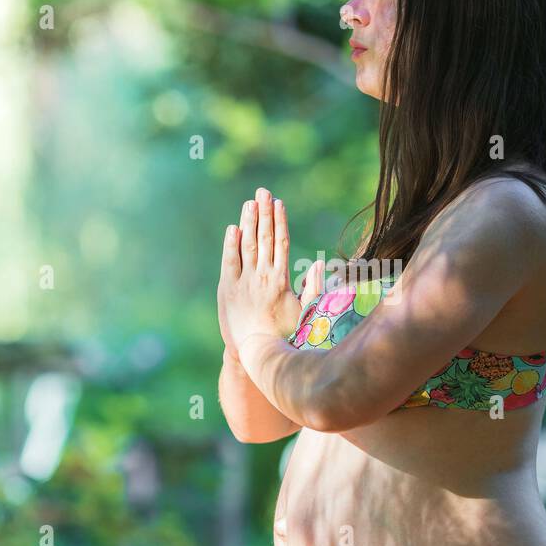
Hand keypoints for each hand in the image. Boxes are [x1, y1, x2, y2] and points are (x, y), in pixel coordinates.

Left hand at [218, 188, 306, 354]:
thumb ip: (312, 286)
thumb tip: (317, 263)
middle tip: (262, 192)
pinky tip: (233, 228)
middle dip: (263, 213)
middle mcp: (262, 277)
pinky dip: (230, 245)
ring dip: (248, 222)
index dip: (279, 221)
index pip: (280, 243)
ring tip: (249, 202)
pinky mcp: (227, 290)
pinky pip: (229, 262)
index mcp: (281, 280)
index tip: (278, 203)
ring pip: (247, 245)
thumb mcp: (305, 311)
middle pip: (264, 238)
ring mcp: (244, 282)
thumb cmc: (285, 335)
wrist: (256, 353)